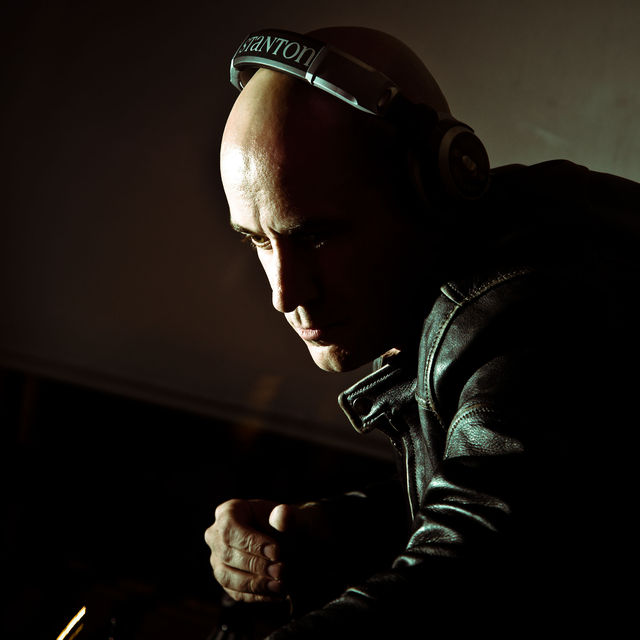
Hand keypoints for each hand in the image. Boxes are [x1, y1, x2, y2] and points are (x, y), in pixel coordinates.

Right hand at [205, 499, 329, 602]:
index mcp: (228, 512)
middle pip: (227, 554)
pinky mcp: (225, 579)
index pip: (230, 528)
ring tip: (280, 586)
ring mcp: (217, 559)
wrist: (288, 541)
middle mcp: (216, 535)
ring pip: (227, 576)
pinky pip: (234, 592)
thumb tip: (283, 513)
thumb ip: (286, 516)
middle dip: (256, 565)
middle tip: (281, 571)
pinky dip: (256, 595)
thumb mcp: (289, 517)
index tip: (276, 552)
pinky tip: (276, 594)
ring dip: (254, 584)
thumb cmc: (285, 525)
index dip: (252, 542)